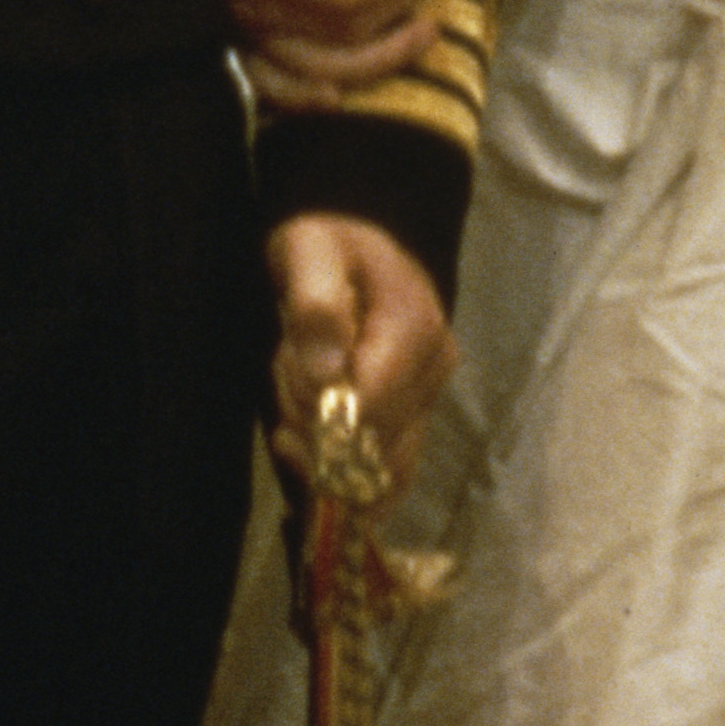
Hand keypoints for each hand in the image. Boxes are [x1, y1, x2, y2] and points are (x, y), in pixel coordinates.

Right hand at [212, 0, 449, 102]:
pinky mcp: (232, 47)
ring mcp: (236, 34)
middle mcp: (243, 5)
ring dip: (381, 59)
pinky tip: (343, 95)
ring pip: (321, 71)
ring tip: (423, 33)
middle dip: (402, 2)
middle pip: (342, 30)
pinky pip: (275, 92)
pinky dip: (309, 101)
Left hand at [269, 212, 452, 493]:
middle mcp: (434, 372)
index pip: (371, 404)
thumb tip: (328, 373)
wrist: (353, 252)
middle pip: (371, 443)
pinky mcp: (414, 423)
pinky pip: (382, 476)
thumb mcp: (310, 252)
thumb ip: (317, 304)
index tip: (292, 365)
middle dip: (313, 422)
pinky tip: (298, 442)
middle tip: (289, 368)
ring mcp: (428, 402)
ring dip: (317, 448)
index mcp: (416, 329)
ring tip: (292, 397)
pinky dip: (333, 473)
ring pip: (374, 468)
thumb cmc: (329, 248)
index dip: (319, 404)